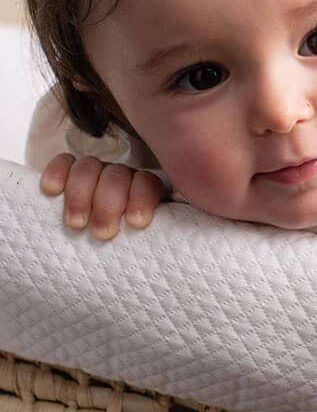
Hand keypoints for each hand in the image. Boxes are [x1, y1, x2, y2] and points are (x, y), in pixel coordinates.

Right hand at [39, 153, 164, 239]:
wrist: (98, 235)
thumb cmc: (126, 240)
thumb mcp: (142, 238)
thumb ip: (154, 235)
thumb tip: (168, 250)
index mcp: (144, 188)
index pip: (147, 183)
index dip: (142, 200)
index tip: (135, 223)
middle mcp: (121, 175)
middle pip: (116, 178)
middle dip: (108, 206)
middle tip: (102, 233)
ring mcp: (96, 170)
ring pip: (89, 168)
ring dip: (80, 195)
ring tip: (76, 224)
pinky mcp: (69, 169)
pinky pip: (64, 162)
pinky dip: (57, 173)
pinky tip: (52, 190)